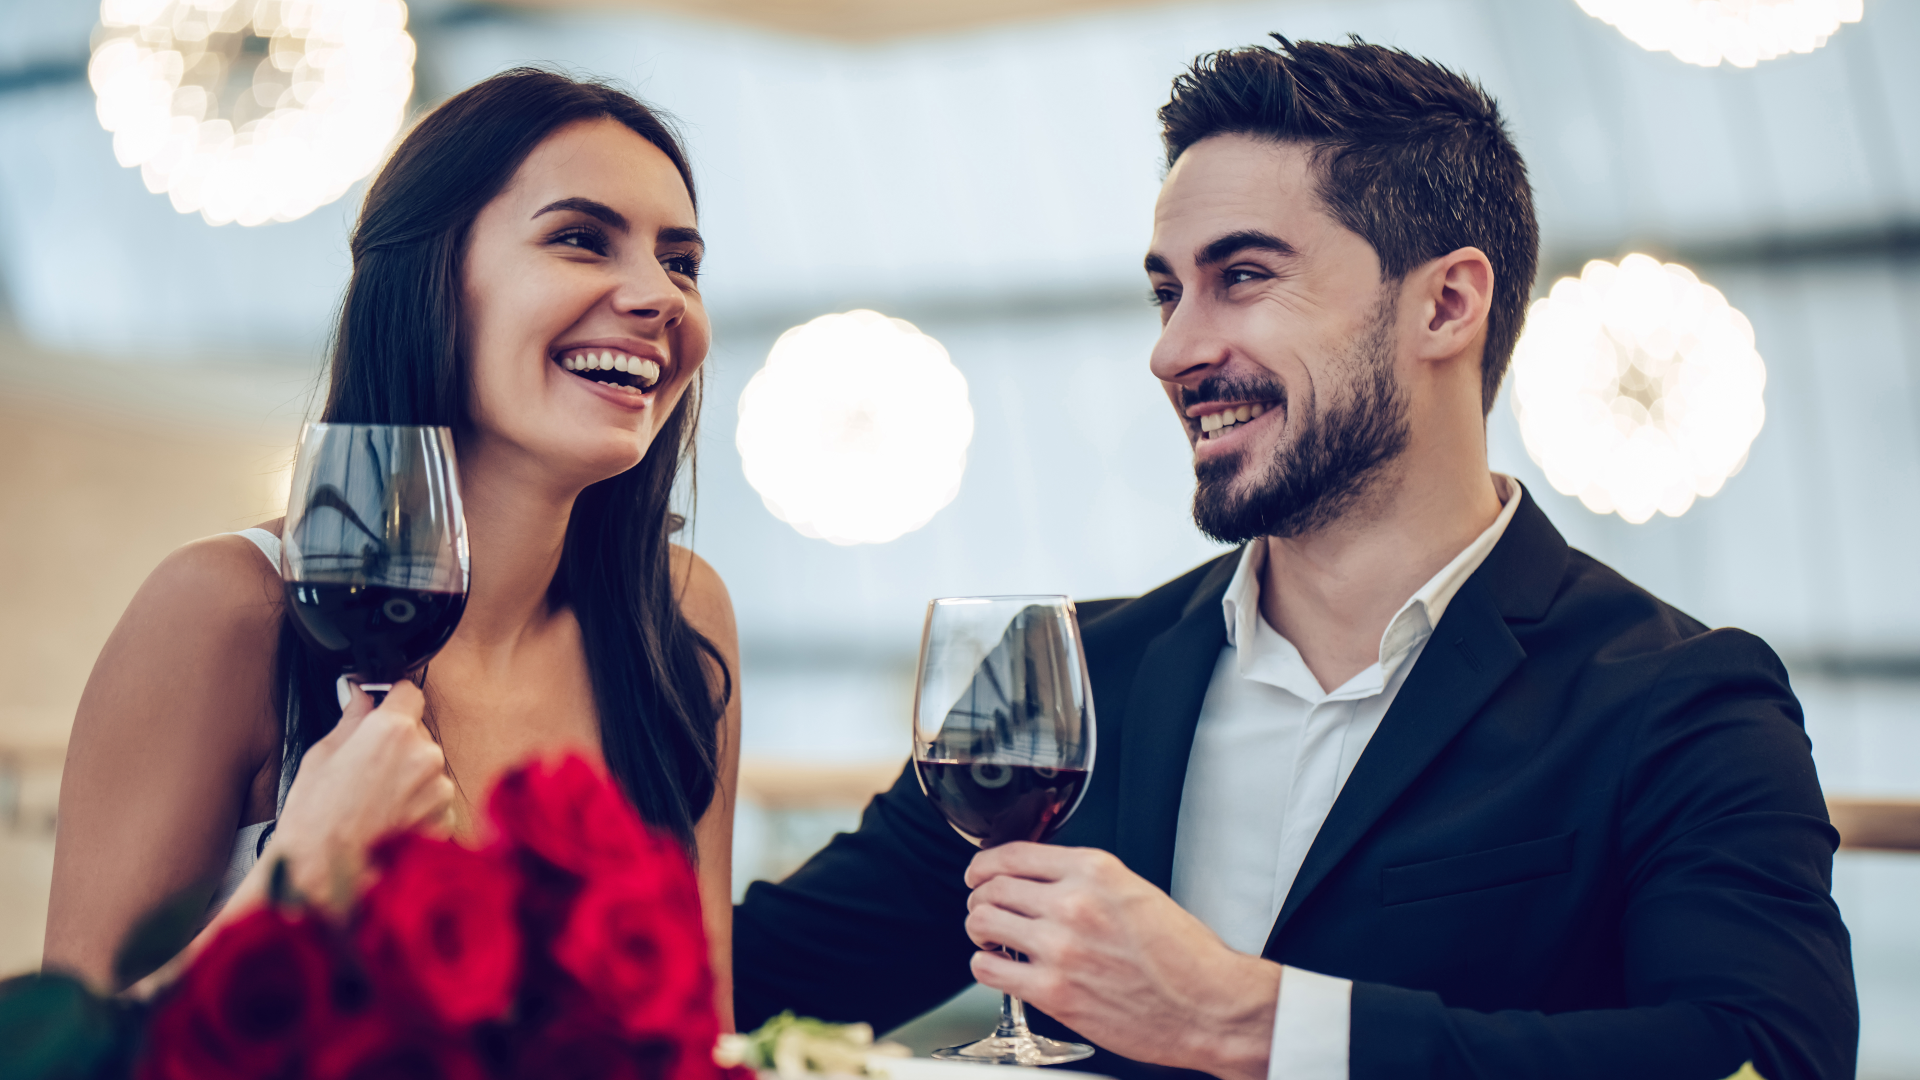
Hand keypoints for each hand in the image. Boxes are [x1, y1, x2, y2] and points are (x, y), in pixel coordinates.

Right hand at [271, 679, 456, 908]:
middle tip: (368, 773)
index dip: (396, 701)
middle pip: (419, 735)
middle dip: (399, 747)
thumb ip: (351, 720)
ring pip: (428, 771)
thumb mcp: (321, 758)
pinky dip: (417, 809)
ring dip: (409, 780)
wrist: (322, 877)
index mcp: (391, 731)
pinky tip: (388, 822)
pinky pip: (435, 803)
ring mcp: (438, 789)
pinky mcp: (446, 818)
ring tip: (374, 804)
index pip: (409, 693)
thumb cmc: (313, 821)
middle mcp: (424, 754)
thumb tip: (361, 696)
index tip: (387, 710)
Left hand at [965, 844, 1280, 1079]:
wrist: (1210, 1006)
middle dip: (981, 895)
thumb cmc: (1188, 957)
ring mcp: (1059, 948)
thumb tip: (1047, 883)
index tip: (980, 871)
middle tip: (984, 906)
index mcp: (1096, 871)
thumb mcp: (1138, 892)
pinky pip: (990, 969)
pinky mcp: (1053, 992)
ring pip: (983, 923)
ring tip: (989, 936)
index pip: (1015, 853)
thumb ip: (1090, 883)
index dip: (986, 862)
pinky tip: (996, 966)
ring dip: (979, 928)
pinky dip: (984, 965)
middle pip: (993, 886)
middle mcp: (1072, 903)